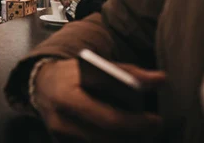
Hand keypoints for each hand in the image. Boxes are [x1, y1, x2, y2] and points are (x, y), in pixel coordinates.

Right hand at [33, 59, 164, 141]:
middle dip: (135, 135)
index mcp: (68, 97)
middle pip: (109, 139)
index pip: (109, 119)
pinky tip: (123, 134)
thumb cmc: (73, 74)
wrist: (42, 85)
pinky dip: (111, 140)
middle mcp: (62, 121)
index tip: (156, 120)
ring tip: (139, 131)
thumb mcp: (96, 67)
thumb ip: (128, 72)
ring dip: (125, 139)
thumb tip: (161, 79)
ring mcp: (61, 137)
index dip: (136, 123)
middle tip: (152, 127)